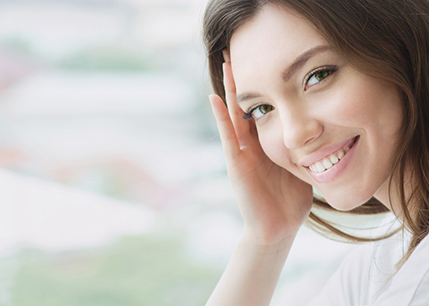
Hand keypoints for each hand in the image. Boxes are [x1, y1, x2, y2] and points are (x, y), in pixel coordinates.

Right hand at [209, 52, 312, 245]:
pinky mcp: (236, 164)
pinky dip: (221, 117)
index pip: (260, 109)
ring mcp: (240, 153)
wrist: (278, 227)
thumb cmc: (289, 199)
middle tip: (236, 52)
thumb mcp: (298, 165)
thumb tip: (318, 129)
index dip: (259, 87)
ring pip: (233, 115)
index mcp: (265, 143)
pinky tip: (215, 98)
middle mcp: (250, 144)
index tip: (261, 63)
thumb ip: (300, 146)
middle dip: (241, 80)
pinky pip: (228, 137)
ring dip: (229, 90)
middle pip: (244, 105)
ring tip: (225, 64)